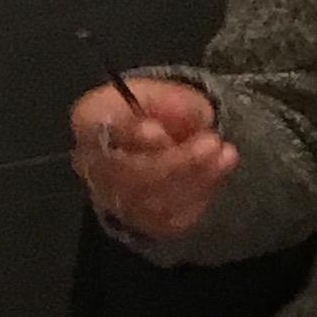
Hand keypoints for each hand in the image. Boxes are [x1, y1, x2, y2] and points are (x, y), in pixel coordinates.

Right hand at [68, 77, 237, 242]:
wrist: (169, 146)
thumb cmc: (162, 113)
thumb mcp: (171, 94)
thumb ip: (175, 103)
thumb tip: (180, 121)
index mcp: (90, 120)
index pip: (95, 129)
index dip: (125, 134)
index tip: (158, 131)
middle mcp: (92, 163)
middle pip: (125, 172)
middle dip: (174, 160)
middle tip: (212, 142)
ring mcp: (114, 197)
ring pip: (150, 199)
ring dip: (194, 178)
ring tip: (226, 155)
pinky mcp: (142, 222)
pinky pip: (170, 216)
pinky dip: (200, 194)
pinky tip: (219, 172)